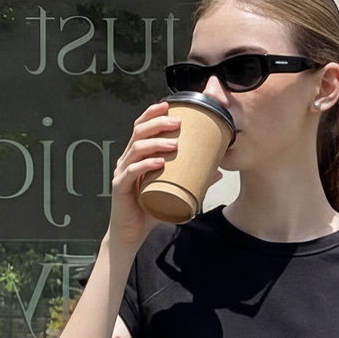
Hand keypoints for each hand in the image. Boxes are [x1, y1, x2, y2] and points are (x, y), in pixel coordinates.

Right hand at [107, 100, 186, 252]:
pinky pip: (131, 172)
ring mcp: (122, 172)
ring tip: (174, 143)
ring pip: (135, 148)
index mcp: (136, 155)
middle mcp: (127, 159)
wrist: (131, 233)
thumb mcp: (173, 191)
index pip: (141, 127)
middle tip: (178, 123)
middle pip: (138, 132)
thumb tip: (218, 172)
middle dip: (158, 123)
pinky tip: (159, 163)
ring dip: (156, 143)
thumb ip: (192, 180)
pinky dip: (145, 165)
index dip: (152, 113)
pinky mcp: (119, 187)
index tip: (168, 104)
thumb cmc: (150, 209)